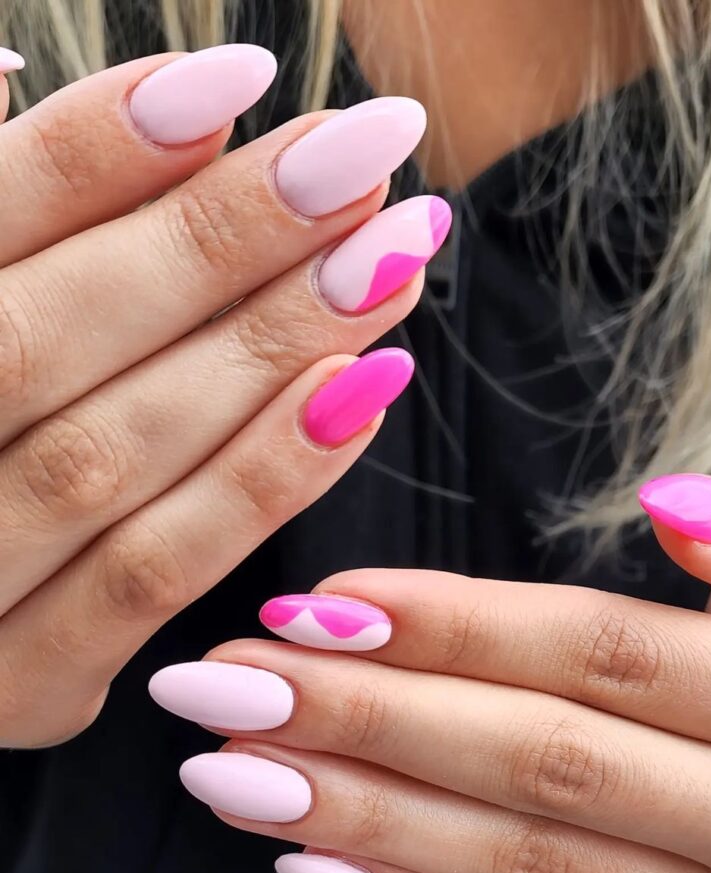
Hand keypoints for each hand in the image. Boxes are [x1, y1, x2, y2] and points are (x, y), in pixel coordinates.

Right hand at [0, 46, 441, 746]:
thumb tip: (4, 71)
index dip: (95, 147)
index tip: (237, 77)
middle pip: (55, 335)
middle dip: (220, 239)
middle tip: (363, 159)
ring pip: (116, 453)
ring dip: (271, 351)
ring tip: (391, 257)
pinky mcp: (29, 683)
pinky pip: (156, 574)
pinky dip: (263, 482)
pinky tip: (363, 394)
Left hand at [153, 475, 710, 872]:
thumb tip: (679, 505)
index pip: (597, 656)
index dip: (452, 627)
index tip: (316, 602)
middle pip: (534, 759)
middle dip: (366, 718)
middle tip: (225, 684)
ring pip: (512, 852)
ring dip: (357, 811)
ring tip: (230, 767)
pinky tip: (312, 855)